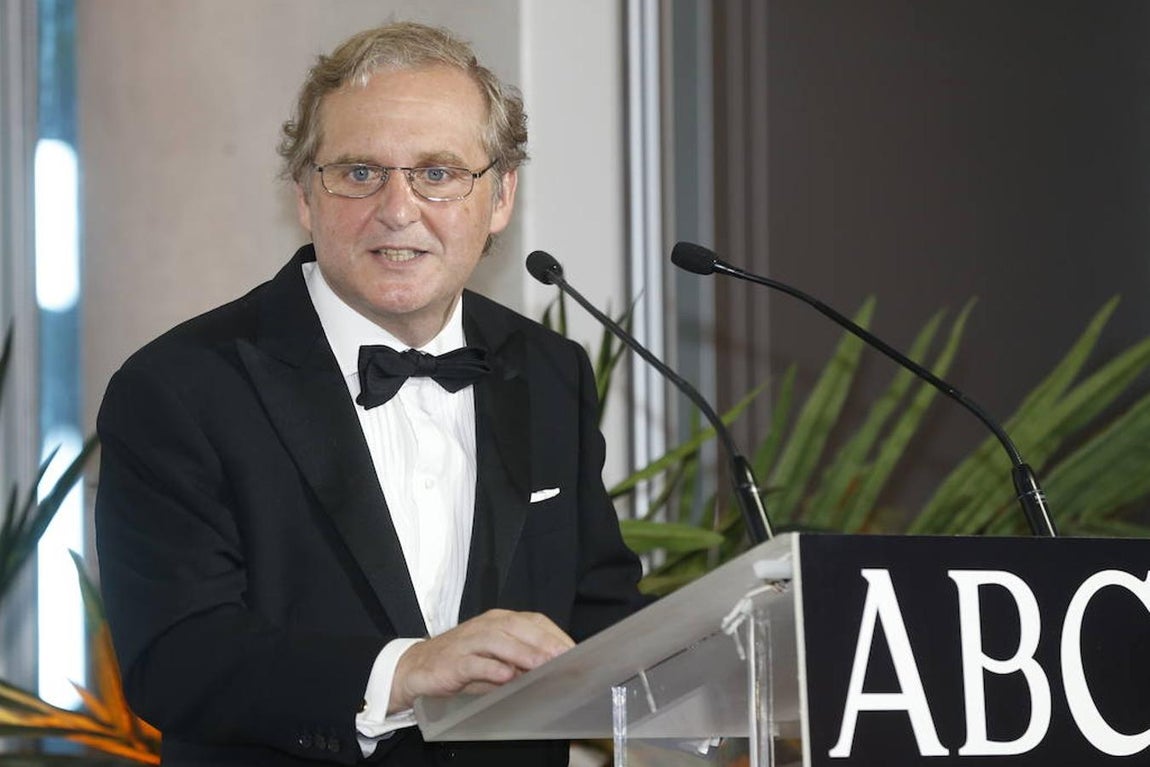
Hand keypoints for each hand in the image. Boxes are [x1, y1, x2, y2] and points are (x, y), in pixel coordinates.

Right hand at [389, 609, 573, 711]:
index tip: (575, 652)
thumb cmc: (463, 663)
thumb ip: (523, 661)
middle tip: (564, 658)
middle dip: (544, 642)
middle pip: (518, 627)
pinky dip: (490, 668)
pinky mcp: (452, 662)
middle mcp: (485, 626)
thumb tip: (555, 669)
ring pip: (498, 641)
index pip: (533, 621)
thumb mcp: (497, 659)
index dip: (555, 635)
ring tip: (541, 665)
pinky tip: (505, 675)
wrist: (418, 668)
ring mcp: (468, 642)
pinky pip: (473, 663)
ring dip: (522, 653)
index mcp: (499, 621)